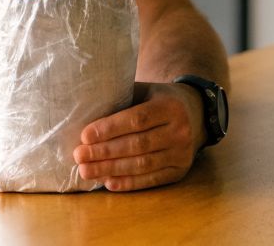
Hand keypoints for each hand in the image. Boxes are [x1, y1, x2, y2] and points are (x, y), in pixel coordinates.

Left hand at [73, 82, 204, 191]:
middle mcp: (180, 131)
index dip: (110, 129)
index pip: (138, 119)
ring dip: (111, 169)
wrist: (194, 114)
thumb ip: (121, 99)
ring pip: (143, 165)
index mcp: (170, 106)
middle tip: (79, 156)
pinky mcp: (179, 171)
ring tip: (86, 171)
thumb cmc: (158, 100)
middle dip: (105, 152)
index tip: (85, 136)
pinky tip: (108, 182)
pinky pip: (151, 180)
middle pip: (138, 145)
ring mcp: (182, 154)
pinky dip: (128, 183)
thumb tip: (85, 112)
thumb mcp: (145, 91)